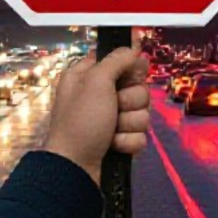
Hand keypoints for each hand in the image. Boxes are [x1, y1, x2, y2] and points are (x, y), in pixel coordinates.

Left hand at [43, 38, 149, 185]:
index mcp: (89, 76)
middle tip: (114, 109)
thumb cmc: (81, 121)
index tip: (130, 77)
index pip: (121, 62)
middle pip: (138, 88)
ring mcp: (111, 120)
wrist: (75, 168)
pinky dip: (128, 142)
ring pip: (142, 113)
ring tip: (110, 132)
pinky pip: (140, 135)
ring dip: (129, 124)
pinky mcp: (120, 141)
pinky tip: (114, 146)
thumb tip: (133, 48)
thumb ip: (117, 61)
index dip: (130, 69)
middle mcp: (100, 95)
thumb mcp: (95, 82)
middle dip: (130, 102)